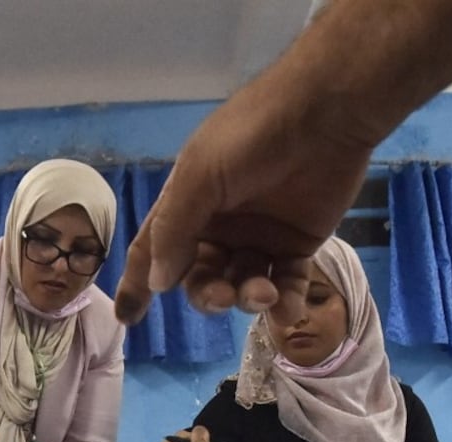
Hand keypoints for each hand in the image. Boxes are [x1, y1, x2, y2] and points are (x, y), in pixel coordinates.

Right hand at [113, 44, 372, 325]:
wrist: (325, 113)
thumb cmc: (251, 137)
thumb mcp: (199, 177)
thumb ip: (175, 231)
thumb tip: (158, 283)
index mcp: (187, 206)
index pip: (154, 251)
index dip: (138, 285)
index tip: (126, 319)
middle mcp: (220, 226)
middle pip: (200, 278)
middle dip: (206, 294)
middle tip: (221, 295)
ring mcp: (260, 237)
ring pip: (242, 286)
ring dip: (247, 298)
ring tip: (264, 294)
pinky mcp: (299, 244)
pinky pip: (287, 284)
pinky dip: (286, 303)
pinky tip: (287, 309)